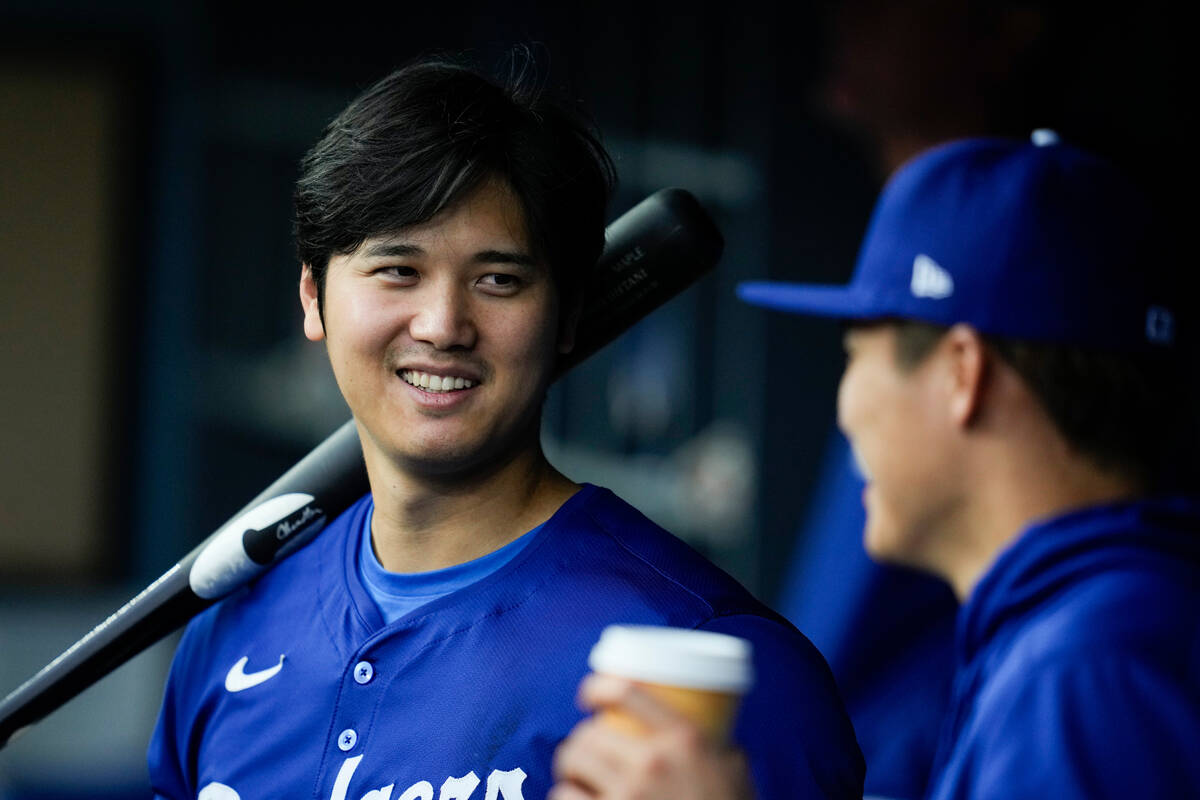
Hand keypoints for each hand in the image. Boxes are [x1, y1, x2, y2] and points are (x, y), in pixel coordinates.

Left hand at [549, 673, 755, 799]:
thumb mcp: (735, 774)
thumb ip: (720, 751)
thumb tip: (717, 742)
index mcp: (684, 739)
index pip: (627, 692)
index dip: (598, 687)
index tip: (589, 696)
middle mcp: (653, 762)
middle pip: (590, 733)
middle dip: (581, 742)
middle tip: (587, 754)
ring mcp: (630, 794)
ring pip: (572, 762)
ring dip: (570, 771)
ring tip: (578, 779)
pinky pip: (565, 798)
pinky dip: (565, 798)